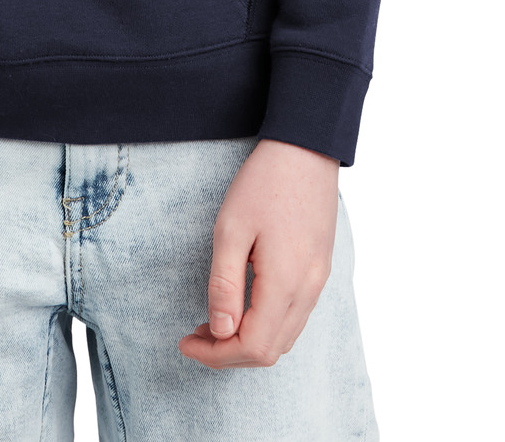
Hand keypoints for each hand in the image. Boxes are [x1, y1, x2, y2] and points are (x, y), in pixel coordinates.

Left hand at [179, 138, 338, 369]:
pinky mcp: (319, 269)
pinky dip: (266, 324)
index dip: (216, 355)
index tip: (185, 342)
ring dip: (248, 340)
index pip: (253, 347)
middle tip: (195, 334)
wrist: (306, 148)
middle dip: (229, 352)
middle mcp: (308, 290)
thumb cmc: (265, 183)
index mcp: (286, 283)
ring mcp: (318, 280)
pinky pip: (294, 316)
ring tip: (213, 323)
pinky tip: (243, 306)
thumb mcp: (231, 229)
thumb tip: (220, 332)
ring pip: (285, 337)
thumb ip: (225, 284)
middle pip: (270, 350)